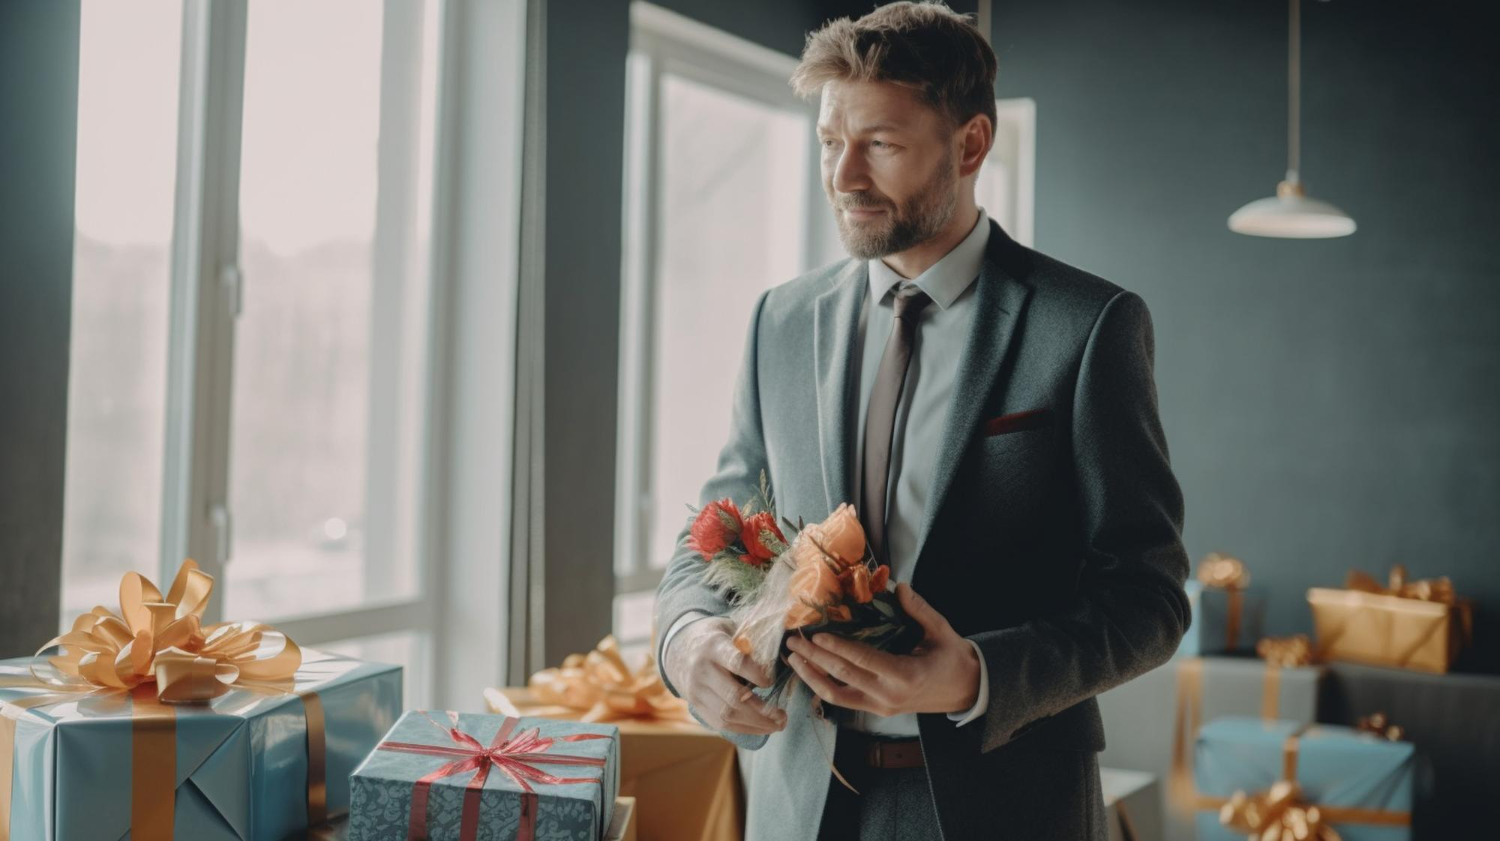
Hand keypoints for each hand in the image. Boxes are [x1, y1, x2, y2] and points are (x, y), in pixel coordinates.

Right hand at [665, 614, 787, 734]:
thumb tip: (779, 654)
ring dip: (756, 724)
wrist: (675, 648)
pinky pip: (720, 723)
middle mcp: (702, 670)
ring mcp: (696, 690)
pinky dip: (743, 728)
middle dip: (762, 710)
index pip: (736, 663)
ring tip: (777, 725)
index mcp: (713, 646)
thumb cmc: (712, 637)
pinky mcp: (696, 705)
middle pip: (733, 697)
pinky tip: (761, 727)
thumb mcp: (728, 628)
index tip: (771, 681)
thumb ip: (749, 640)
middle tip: (783, 715)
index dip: (756, 674)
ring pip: (727, 715)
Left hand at [785, 582, 979, 717]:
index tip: (816, 635)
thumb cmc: (953, 658)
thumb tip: (899, 587)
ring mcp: (881, 706)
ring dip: (812, 677)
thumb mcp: (942, 631)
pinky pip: (844, 701)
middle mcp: (889, 695)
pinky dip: (823, 687)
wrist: (966, 691)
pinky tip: (809, 672)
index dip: (838, 648)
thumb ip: (920, 610)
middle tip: (793, 641)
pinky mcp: (876, 710)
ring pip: (837, 695)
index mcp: (906, 675)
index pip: (864, 661)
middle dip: (815, 657)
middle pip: (843, 676)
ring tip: (793, 658)